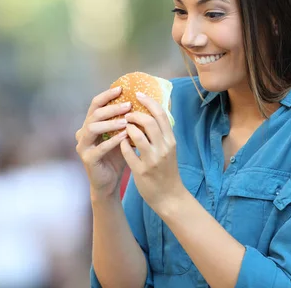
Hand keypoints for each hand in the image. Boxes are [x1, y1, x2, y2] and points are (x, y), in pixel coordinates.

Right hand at [75, 86, 131, 200]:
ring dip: (110, 123)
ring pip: (92, 128)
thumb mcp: (123, 136)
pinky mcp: (87, 159)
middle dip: (112, 108)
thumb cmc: (117, 157)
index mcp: (91, 124)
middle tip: (128, 105)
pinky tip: (125, 137)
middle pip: (94, 114)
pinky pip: (99, 147)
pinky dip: (113, 141)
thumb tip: (145, 103)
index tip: (121, 88)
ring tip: (127, 121)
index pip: (96, 104)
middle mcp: (83, 132)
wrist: (109, 182)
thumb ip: (128, 121)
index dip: (107, 95)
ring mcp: (83, 146)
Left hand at [120, 92, 186, 211]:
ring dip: (126, 128)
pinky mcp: (142, 171)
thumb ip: (162, 133)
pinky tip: (120, 143)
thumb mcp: (169, 149)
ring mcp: (153, 160)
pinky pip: (128, 153)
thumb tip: (153, 112)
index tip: (138, 94)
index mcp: (171, 140)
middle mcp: (164, 148)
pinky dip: (122, 145)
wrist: (169, 196)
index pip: (161, 114)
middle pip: (149, 122)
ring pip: (137, 136)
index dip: (148, 101)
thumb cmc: (167, 170)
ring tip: (122, 127)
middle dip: (134, 114)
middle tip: (127, 113)